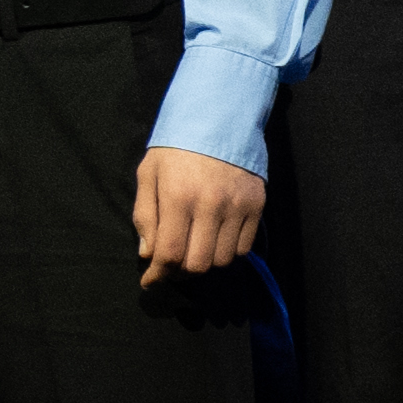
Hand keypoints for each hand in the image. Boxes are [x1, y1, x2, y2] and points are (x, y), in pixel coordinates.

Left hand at [131, 148, 265, 286]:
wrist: (219, 120)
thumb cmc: (175, 149)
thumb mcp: (148, 174)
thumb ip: (146, 215)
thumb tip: (147, 253)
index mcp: (178, 197)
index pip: (170, 253)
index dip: (159, 275)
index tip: (150, 282)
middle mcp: (211, 205)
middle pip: (199, 264)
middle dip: (181, 272)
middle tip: (172, 265)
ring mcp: (238, 207)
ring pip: (223, 260)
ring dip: (206, 263)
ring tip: (193, 251)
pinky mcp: (257, 206)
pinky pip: (244, 247)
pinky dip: (228, 252)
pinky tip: (215, 241)